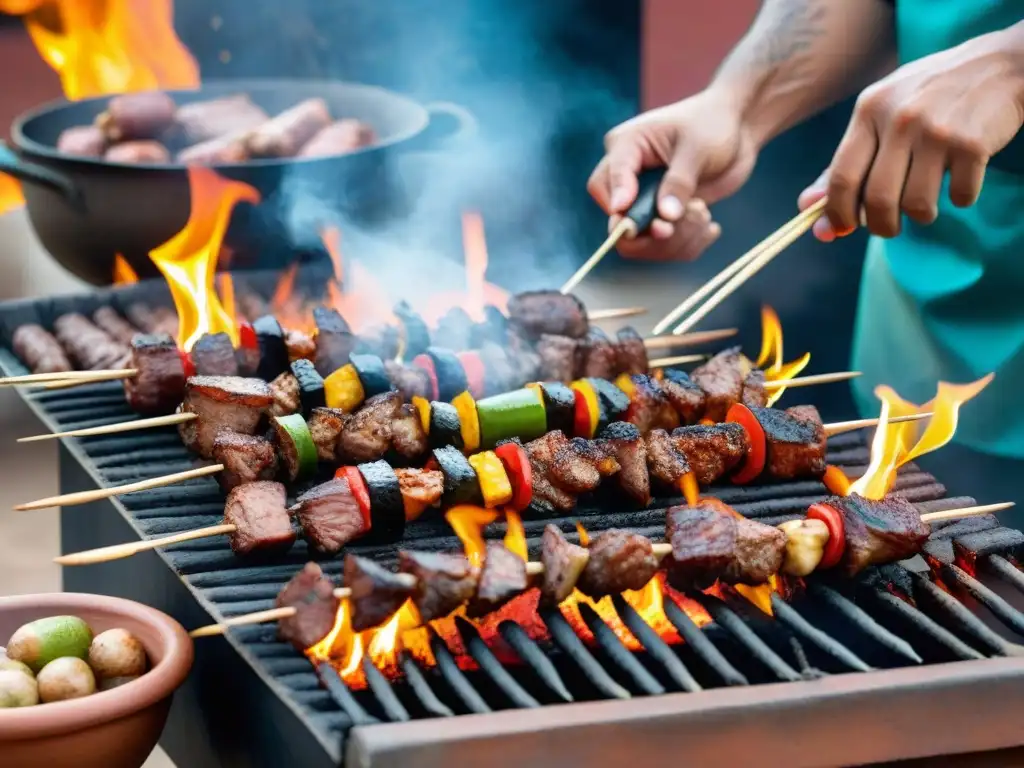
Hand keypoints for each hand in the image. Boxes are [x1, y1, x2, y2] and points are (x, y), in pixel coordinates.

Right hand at [588, 89, 759, 259]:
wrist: (737, 130)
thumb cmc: (713, 124)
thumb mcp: (697, 148)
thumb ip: (679, 182)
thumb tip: (665, 217)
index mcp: (625, 147)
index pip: (604, 183)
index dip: (618, 204)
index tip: (635, 222)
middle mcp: (627, 177)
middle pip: (618, 222)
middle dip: (652, 233)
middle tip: (685, 219)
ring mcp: (643, 201)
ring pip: (639, 243)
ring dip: (676, 241)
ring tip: (705, 215)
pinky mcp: (662, 218)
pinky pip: (662, 248)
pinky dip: (687, 245)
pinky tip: (710, 227)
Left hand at [801, 26, 1023, 239]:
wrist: (998, 65)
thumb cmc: (928, 97)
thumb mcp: (879, 115)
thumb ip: (844, 162)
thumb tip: (807, 208)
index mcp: (868, 111)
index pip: (840, 178)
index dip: (837, 214)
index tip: (842, 229)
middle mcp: (899, 119)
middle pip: (876, 199)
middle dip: (880, 226)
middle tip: (889, 227)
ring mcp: (937, 130)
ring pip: (916, 205)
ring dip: (921, 216)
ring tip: (926, 202)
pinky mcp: (972, 144)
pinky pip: (959, 196)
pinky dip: (960, 198)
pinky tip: (962, 178)